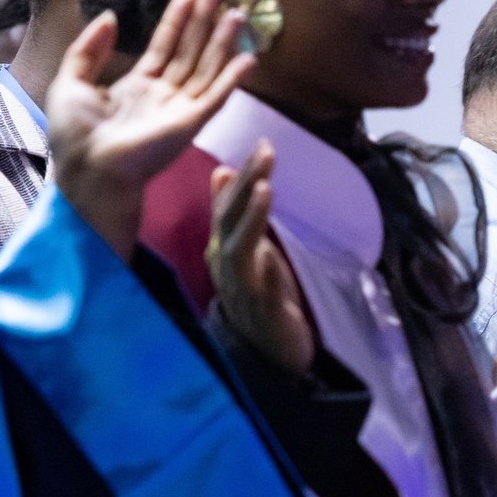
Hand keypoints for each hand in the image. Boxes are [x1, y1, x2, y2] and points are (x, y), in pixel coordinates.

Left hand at [49, 0, 255, 259]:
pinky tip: (249, 58)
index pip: (164, 46)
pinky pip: (217, 96)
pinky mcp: (192, 122)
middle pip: (191, 51)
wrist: (88, 168)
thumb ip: (89, 49)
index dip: (178, 20)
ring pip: (207, 67)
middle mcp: (165, 94)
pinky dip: (233, 78)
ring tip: (237, 12)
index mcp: (138, 86)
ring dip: (223, 41)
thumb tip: (110, 16)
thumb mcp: (72, 81)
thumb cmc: (76, 133)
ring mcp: (181, 108)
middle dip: (205, 21)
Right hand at [208, 143, 314, 374]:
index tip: (261, 142)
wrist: (271, 353)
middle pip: (231, 218)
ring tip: (264, 187)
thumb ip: (237, 214)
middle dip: (246, 183)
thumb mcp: (251, 250)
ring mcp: (240, 286)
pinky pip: (258, 283)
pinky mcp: (260, 309)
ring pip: (239, 246)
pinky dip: (263, 261)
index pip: (229, 205)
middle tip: (264, 151)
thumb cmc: (263, 297)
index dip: (243, 175)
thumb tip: (224, 172)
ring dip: (251, 215)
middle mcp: (226, 264)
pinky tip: (272, 250)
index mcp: (224, 247)